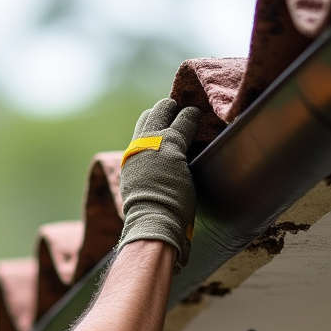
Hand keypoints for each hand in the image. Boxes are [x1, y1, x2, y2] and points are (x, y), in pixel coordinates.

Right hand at [118, 98, 200, 268]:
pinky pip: (186, 120)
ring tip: (191, 112)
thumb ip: (146, 179)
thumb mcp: (140, 194)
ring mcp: (153, 144)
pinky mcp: (172, 145)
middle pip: (149, 117)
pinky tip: (200, 116)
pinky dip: (193, 117)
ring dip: (177, 110)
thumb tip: (153, 181)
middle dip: (164, 112)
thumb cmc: (150, 217)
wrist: (152, 221)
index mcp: (130, 161)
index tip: (164, 126)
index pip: (140, 133)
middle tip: (177, 112)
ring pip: (164, 110)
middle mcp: (137, 148)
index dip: (153, 126)